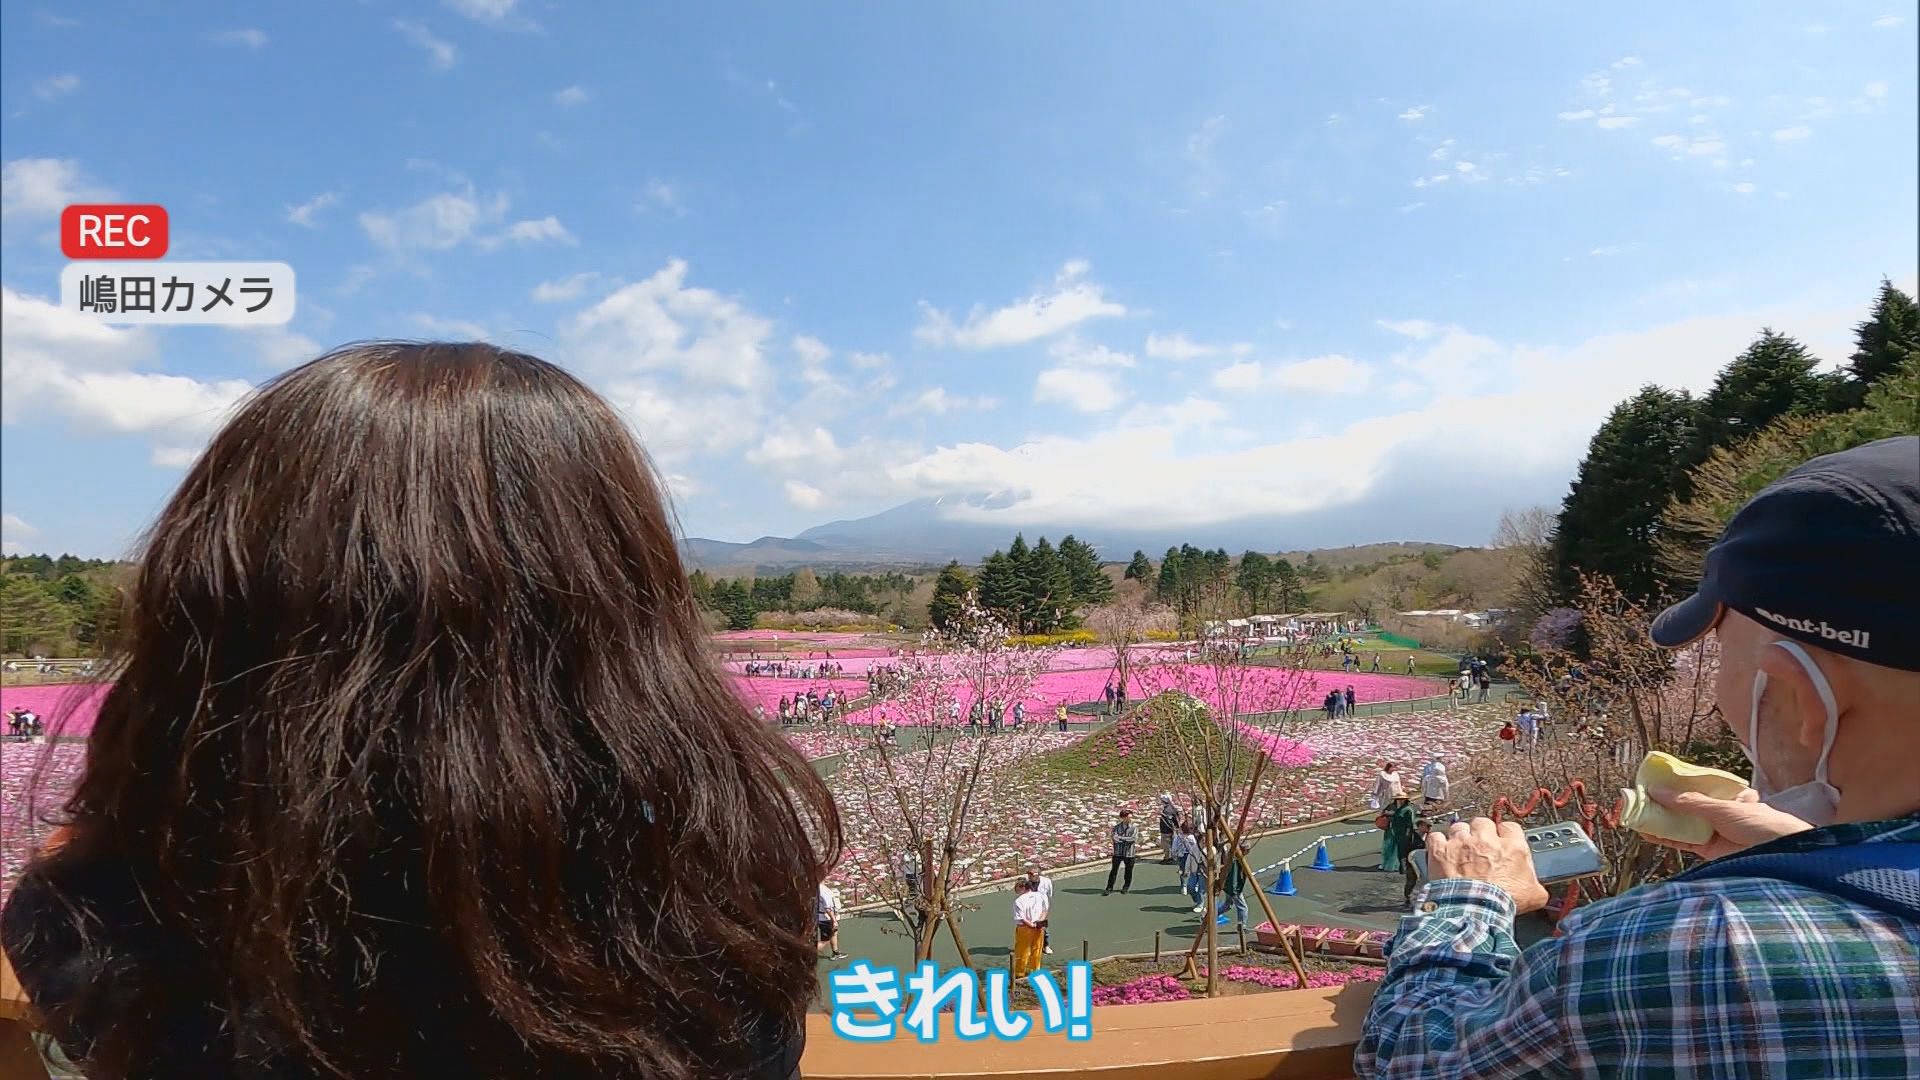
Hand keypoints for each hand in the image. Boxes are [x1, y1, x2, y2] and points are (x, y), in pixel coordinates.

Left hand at [1425, 818, 1550, 913]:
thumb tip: (1538, 887)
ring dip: (1459, 837)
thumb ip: (1536, 884)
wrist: (1475, 911)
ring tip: (1459, 851)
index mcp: (1512, 847)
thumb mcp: (1534, 896)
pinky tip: (1441, 851)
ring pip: (1459, 827)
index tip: (1502, 841)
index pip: (1510, 828)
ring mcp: (1461, 843)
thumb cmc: (1502, 904)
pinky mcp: (1441, 850)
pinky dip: (1437, 842)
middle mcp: (1486, 840)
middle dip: (1480, 833)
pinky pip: (1436, 836)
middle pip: (1483, 823)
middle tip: (1480, 848)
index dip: (1505, 834)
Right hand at [1647, 788, 1812, 860]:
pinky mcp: (1708, 850)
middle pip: (1684, 806)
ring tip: (1635, 814)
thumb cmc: (1761, 825)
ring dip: (1658, 820)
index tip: (1652, 782)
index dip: (1673, 786)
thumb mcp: (1723, 808)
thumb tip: (1658, 791)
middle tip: (1637, 798)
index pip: (1694, 787)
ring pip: (1680, 824)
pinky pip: (1681, 841)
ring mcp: (1712, 832)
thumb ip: (1690, 802)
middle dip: (1661, 803)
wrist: (1781, 857)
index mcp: (1726, 796)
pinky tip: (1646, 832)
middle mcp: (1718, 813)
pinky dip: (1663, 837)